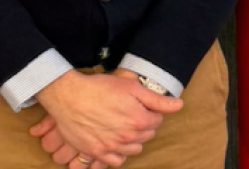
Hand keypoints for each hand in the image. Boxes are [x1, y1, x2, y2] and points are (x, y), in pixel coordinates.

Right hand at [30, 69, 182, 165]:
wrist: (69, 96)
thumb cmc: (100, 88)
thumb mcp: (132, 87)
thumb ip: (157, 100)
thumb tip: (179, 105)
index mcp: (139, 120)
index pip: (157, 121)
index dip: (150, 112)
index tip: (141, 106)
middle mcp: (127, 137)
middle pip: (146, 136)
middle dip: (143, 126)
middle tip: (131, 114)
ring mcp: (111, 147)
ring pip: (133, 150)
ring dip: (132, 140)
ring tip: (123, 127)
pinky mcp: (96, 152)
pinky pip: (116, 161)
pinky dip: (118, 154)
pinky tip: (114, 142)